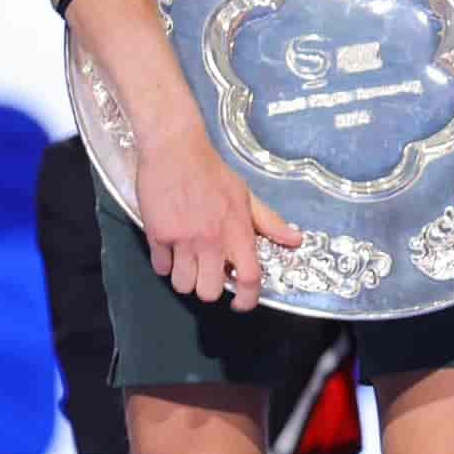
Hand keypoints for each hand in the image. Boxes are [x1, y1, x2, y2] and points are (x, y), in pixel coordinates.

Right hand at [135, 126, 302, 312]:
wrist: (175, 150)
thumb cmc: (212, 172)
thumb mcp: (245, 195)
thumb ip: (270, 222)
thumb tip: (295, 240)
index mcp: (237, 230)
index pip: (250, 278)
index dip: (248, 300)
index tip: (242, 303)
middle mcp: (211, 240)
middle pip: (210, 292)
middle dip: (209, 287)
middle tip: (208, 271)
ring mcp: (183, 239)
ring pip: (182, 285)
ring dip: (185, 277)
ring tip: (187, 258)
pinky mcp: (157, 236)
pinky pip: (160, 268)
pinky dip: (165, 263)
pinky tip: (170, 246)